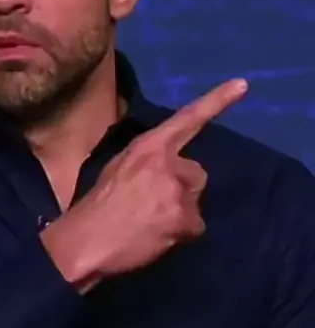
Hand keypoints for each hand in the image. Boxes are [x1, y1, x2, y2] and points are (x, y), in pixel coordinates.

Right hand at [41, 79, 247, 290]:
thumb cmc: (96, 206)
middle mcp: (167, 162)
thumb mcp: (118, 167)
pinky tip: (158, 238)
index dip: (217, 101)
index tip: (242, 85)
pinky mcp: (184, 218)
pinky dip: (181, 235)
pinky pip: (196, 227)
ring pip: (195, 201)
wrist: (85, 242)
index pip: (187, 118)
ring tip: (152, 224)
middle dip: (183, 188)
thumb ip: (146, 162)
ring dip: (181, 213)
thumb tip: (165, 167)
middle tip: (154, 206)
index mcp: (148, 146)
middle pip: (196, 173)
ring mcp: (177, 190)